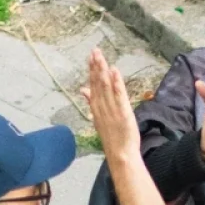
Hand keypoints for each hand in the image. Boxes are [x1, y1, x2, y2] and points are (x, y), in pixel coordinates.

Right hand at [82, 47, 141, 166]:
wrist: (119, 155)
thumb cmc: (112, 137)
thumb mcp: (99, 118)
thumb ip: (91, 102)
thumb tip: (82, 89)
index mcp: (96, 107)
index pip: (93, 85)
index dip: (92, 70)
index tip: (90, 56)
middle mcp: (102, 107)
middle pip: (98, 83)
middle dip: (96, 66)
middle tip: (95, 50)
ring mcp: (111, 110)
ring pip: (106, 86)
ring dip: (103, 70)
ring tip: (101, 56)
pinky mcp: (122, 113)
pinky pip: (119, 96)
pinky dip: (117, 83)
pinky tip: (115, 71)